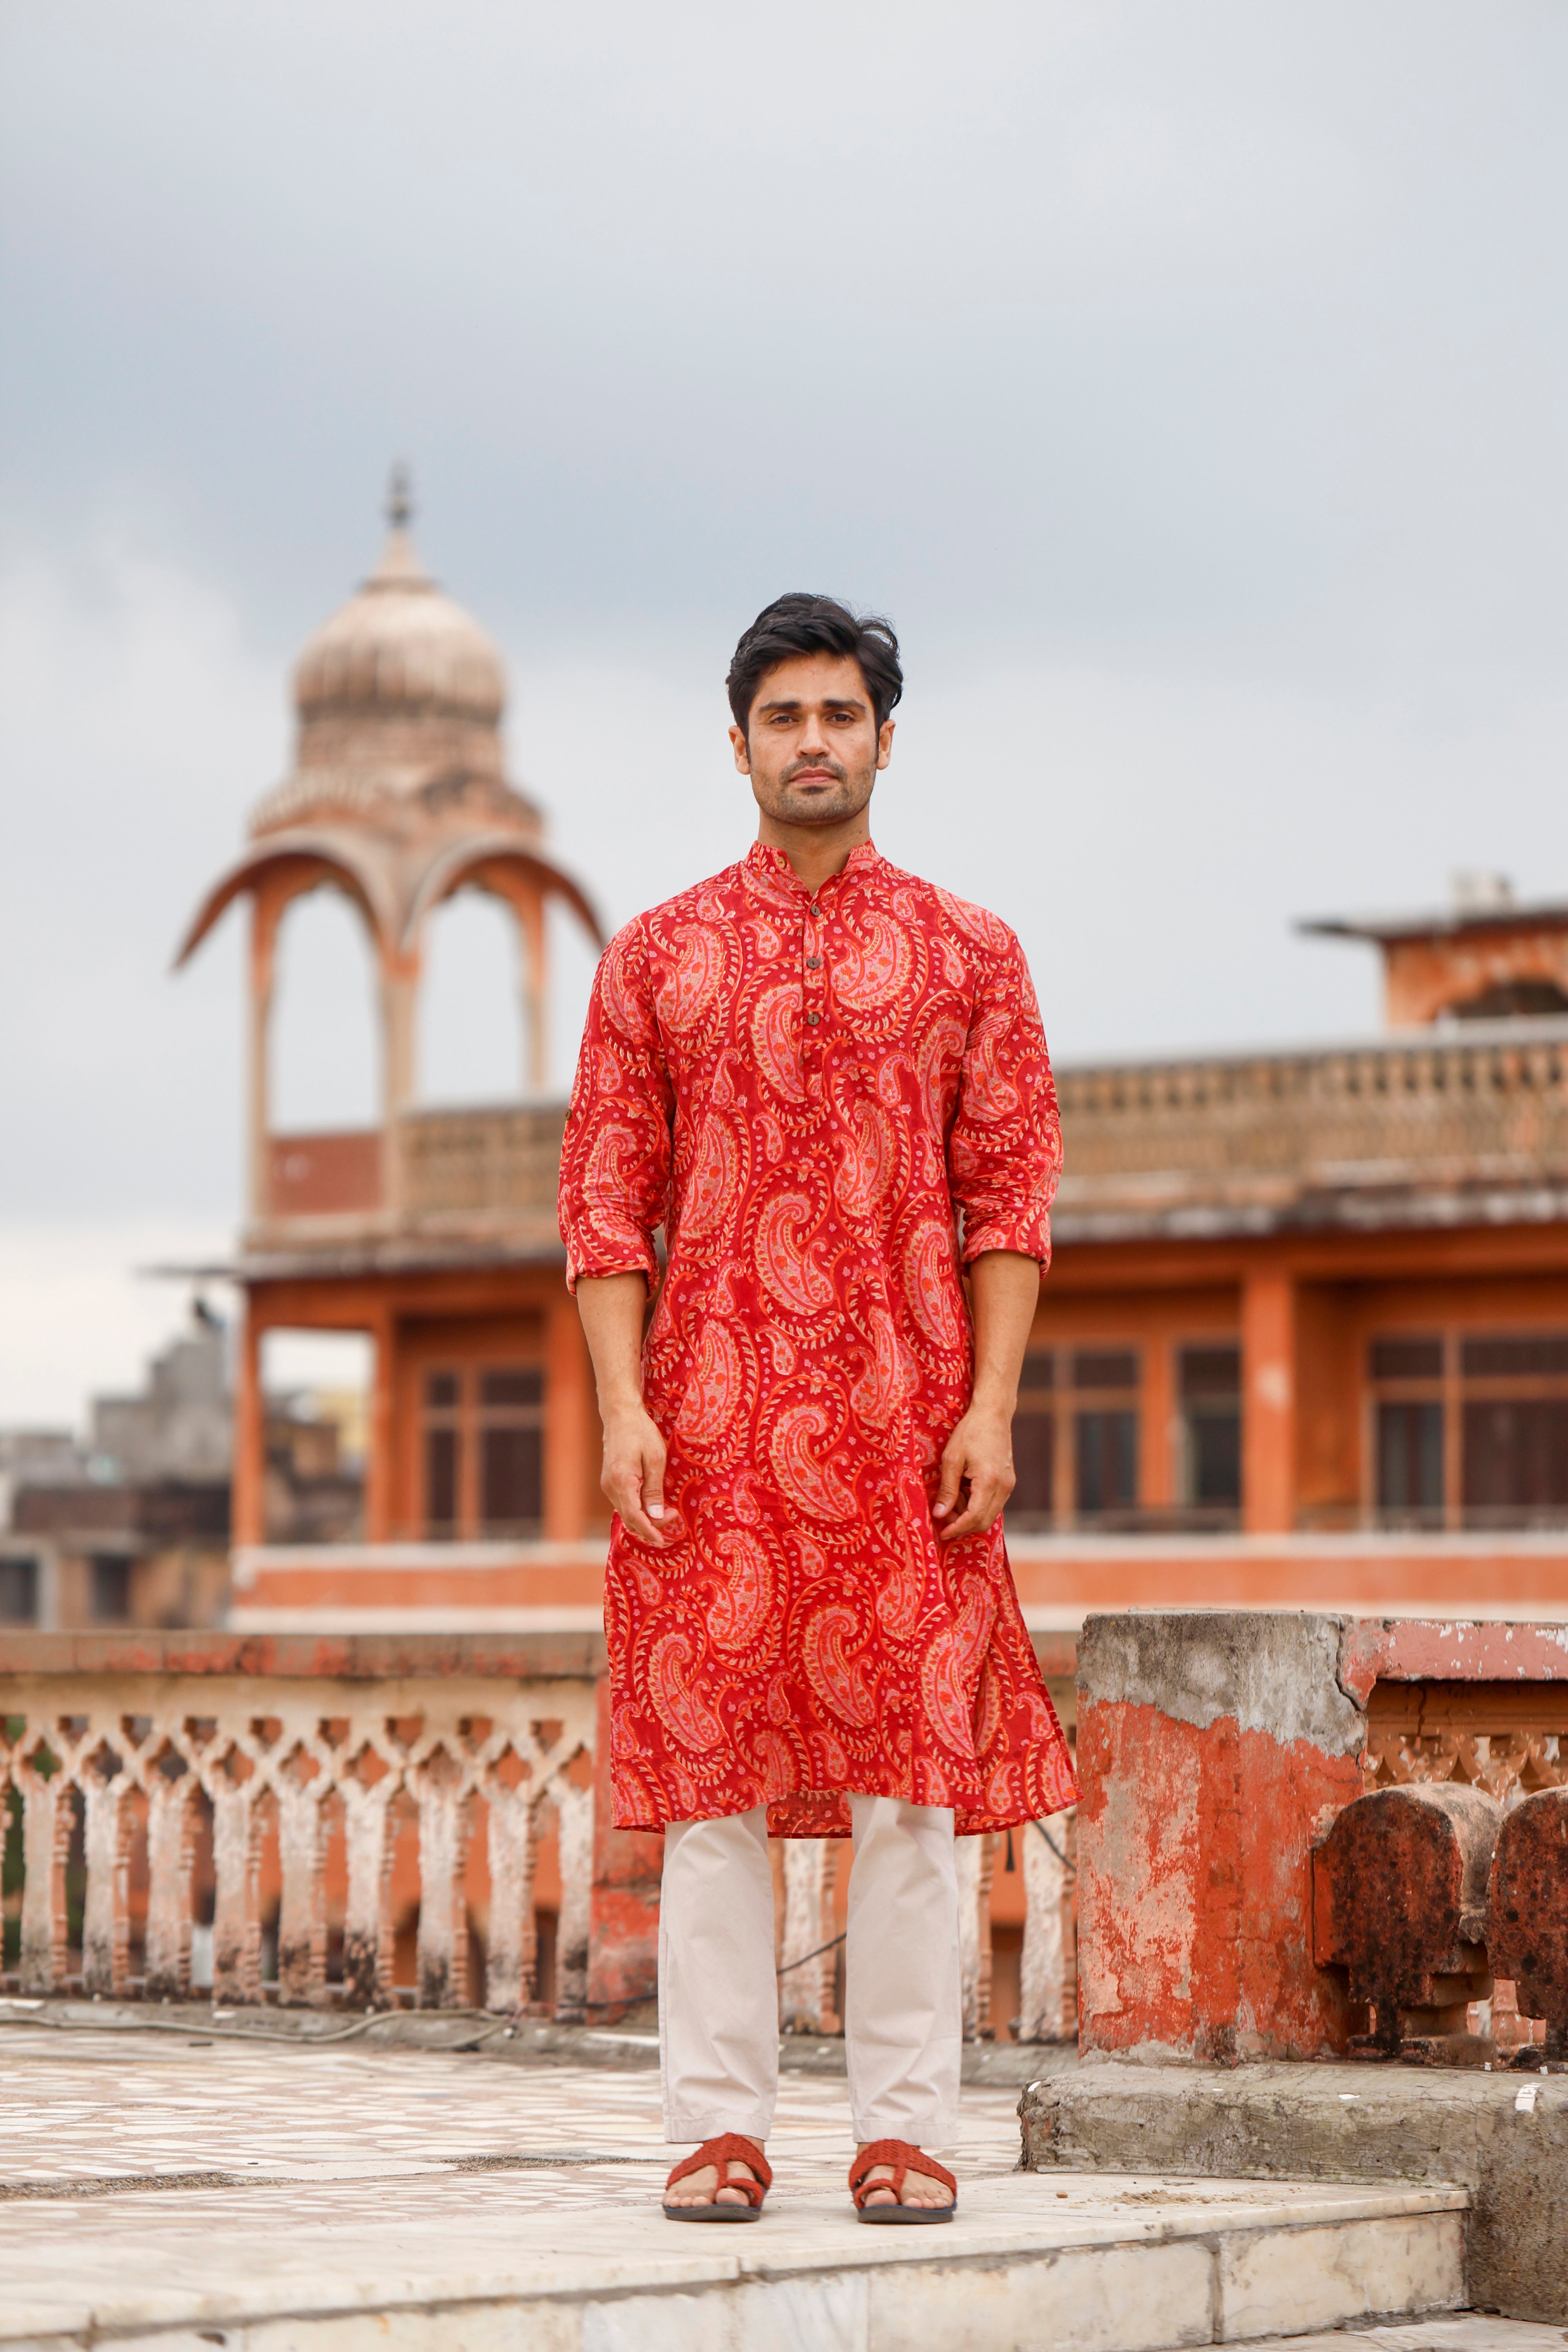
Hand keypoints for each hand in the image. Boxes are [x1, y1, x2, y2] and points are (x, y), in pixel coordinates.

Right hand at [600, 1401, 671, 1545]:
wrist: (620, 1415)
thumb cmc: (641, 1432)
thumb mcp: (655, 1459)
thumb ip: (654, 1490)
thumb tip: (656, 1516)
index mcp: (622, 1481)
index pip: (634, 1517)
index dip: (650, 1531)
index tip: (663, 1540)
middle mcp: (610, 1487)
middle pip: (630, 1519)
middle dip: (652, 1524)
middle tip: (675, 1515)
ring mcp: (607, 1485)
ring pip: (626, 1512)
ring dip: (645, 1517)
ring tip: (668, 1510)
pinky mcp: (610, 1482)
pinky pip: (624, 1503)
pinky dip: (638, 1509)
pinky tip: (652, 1503)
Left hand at [932, 1401, 1013, 1540]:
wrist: (993, 1414)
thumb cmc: (970, 1432)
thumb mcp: (952, 1459)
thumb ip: (947, 1489)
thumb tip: (940, 1514)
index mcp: (989, 1482)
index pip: (974, 1517)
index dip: (957, 1528)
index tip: (942, 1532)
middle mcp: (1004, 1487)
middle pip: (984, 1521)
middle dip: (962, 1524)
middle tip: (943, 1515)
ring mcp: (1008, 1485)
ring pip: (989, 1514)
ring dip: (969, 1514)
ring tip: (951, 1499)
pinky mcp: (1008, 1481)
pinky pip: (993, 1503)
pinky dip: (977, 1504)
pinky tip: (963, 1491)